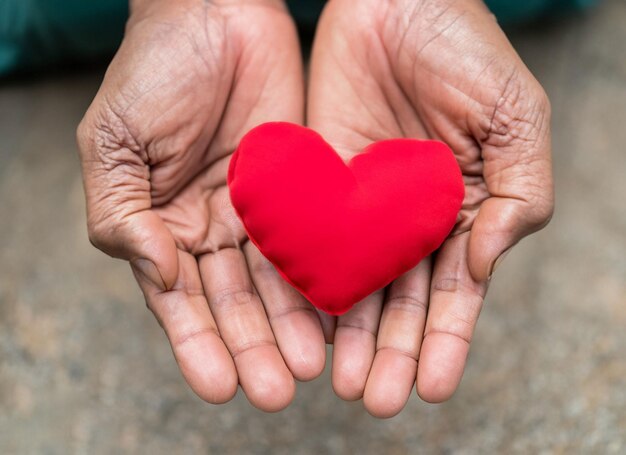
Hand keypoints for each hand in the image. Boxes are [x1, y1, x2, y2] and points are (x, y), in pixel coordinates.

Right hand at [77, 0, 324, 411]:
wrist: (214, 13)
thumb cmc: (152, 73)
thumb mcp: (113, 146)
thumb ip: (121, 216)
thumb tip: (159, 277)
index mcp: (164, 228)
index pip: (179, 301)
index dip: (197, 345)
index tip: (217, 387)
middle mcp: (214, 230)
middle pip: (234, 304)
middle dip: (252, 348)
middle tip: (276, 391)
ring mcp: (260, 213)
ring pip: (277, 283)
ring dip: (290, 328)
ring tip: (308, 370)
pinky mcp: (301, 191)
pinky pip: (312, 242)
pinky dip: (320, 280)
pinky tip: (335, 318)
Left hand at [308, 0, 553, 416]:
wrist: (396, 0)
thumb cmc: (465, 51)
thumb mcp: (516, 119)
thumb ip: (517, 195)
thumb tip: (486, 266)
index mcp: (462, 211)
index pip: (455, 292)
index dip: (446, 341)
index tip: (433, 387)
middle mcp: (410, 220)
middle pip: (400, 301)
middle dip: (390, 352)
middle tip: (373, 399)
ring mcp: (361, 207)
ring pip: (353, 284)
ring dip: (347, 335)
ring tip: (338, 381)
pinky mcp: (317, 186)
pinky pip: (309, 242)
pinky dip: (306, 284)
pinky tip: (304, 323)